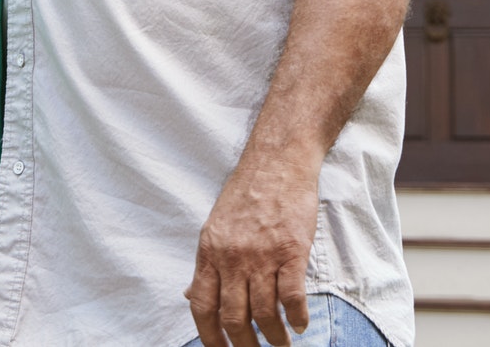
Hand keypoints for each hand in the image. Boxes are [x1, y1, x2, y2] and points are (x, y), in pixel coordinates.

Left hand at [185, 157, 317, 346]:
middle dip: (244, 345)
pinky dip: (296, 317)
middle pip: (233, 318)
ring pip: (264, 313)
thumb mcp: (215, 227)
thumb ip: (206, 264)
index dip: (210, 337)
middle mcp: (232, 257)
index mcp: (209, 252)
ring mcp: (262, 255)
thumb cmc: (247, 192)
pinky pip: (292, 297)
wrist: (277, 161)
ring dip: (273, 337)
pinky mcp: (292, 250)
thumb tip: (189, 295)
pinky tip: (300, 324)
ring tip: (280, 344)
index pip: (202, 307)